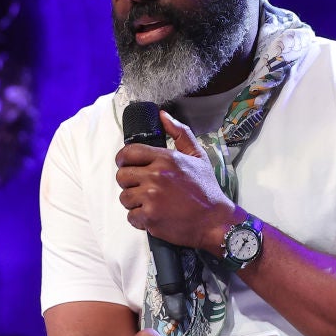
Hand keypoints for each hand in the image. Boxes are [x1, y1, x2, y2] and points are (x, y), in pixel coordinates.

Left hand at [115, 111, 235, 251]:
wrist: (214, 220)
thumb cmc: (206, 189)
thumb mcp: (198, 156)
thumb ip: (180, 133)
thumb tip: (162, 115)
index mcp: (165, 159)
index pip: (128, 153)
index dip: (123, 159)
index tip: (128, 165)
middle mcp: (156, 177)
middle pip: (121, 176)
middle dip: (129, 181)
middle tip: (142, 186)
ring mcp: (151, 198)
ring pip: (124, 197)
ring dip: (134, 201)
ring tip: (150, 202)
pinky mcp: (150, 218)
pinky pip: (130, 216)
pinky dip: (139, 218)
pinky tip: (153, 215)